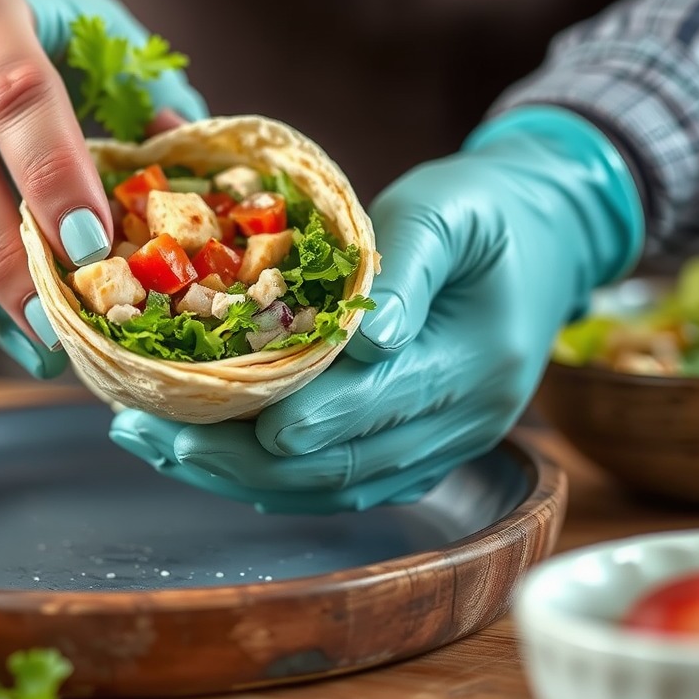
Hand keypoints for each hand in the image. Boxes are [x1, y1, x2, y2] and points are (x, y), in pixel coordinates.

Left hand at [109, 108, 642, 511]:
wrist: (548, 234)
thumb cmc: (487, 210)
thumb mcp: (450, 210)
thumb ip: (409, 267)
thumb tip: (368, 336)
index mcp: (475, 362)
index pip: (373, 405)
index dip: (294, 415)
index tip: (209, 416)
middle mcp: (466, 421)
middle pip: (343, 465)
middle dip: (239, 456)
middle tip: (150, 432)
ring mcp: (449, 443)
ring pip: (339, 488)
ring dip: (244, 477)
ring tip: (162, 448)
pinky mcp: (428, 447)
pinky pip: (352, 485)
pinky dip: (283, 482)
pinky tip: (222, 465)